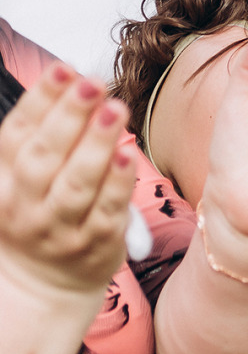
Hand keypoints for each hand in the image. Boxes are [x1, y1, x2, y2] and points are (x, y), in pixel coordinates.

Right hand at [0, 63, 137, 296]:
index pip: (16, 135)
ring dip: (97, 144)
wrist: (42, 285)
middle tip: (93, 83)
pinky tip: (130, 154)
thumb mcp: (20, 178)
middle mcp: (25, 205)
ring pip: (76, 183)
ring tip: (116, 110)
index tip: (64, 68)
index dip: (39, 100)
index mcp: (3, 181)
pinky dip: (118, 182)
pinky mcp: (96, 244)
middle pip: (44, 156)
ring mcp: (59, 228)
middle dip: (68, 117)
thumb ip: (41, 134)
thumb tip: (73, 78)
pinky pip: (108, 209)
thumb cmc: (38, 215)